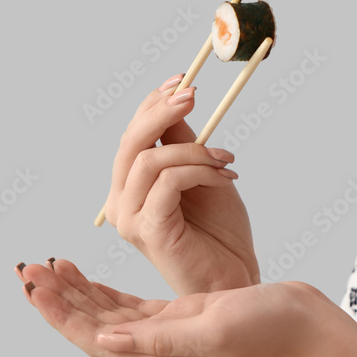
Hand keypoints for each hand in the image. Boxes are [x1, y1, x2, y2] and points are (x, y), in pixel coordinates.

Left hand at [16, 259, 332, 356]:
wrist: (303, 326)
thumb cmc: (267, 328)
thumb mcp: (214, 328)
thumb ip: (159, 338)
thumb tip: (106, 338)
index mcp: (160, 355)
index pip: (94, 336)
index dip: (61, 312)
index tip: (35, 284)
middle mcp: (156, 348)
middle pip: (91, 325)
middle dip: (57, 298)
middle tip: (29, 268)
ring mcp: (166, 332)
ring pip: (104, 313)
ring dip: (74, 291)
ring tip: (48, 266)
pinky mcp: (179, 315)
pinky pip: (126, 305)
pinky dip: (101, 289)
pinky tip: (87, 275)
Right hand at [102, 74, 258, 293]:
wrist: (235, 277)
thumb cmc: (220, 231)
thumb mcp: (204, 174)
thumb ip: (186, 143)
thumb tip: (179, 99)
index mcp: (130, 186)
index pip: (132, 134)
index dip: (153, 103)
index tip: (184, 79)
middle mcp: (121, 201)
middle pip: (131, 142)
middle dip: (162, 111)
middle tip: (194, 95)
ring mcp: (130, 218)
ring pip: (149, 160)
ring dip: (194, 149)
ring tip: (226, 159)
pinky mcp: (148, 231)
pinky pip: (168, 182)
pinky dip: (199, 169)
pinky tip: (225, 176)